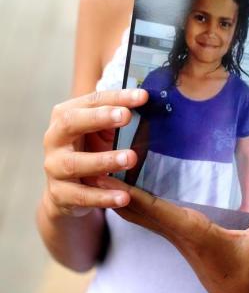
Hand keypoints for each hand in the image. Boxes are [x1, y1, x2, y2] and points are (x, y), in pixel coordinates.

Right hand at [42, 89, 147, 218]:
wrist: (68, 189)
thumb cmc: (91, 150)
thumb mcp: (104, 132)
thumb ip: (119, 119)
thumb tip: (150, 105)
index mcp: (66, 115)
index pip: (92, 100)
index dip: (118, 97)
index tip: (143, 96)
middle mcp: (55, 138)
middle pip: (71, 122)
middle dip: (99, 117)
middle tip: (127, 116)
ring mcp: (54, 166)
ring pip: (75, 163)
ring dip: (104, 160)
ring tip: (131, 159)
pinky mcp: (59, 193)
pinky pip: (81, 195)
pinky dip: (103, 196)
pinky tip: (124, 196)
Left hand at [96, 176, 248, 292]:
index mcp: (192, 231)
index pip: (152, 209)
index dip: (126, 193)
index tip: (104, 177)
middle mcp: (178, 232)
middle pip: (137, 210)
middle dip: (113, 191)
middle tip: (92, 168)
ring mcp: (177, 236)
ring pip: (140, 214)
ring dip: (121, 196)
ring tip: (104, 175)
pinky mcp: (181, 236)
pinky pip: (151, 217)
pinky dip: (136, 204)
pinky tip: (130, 194)